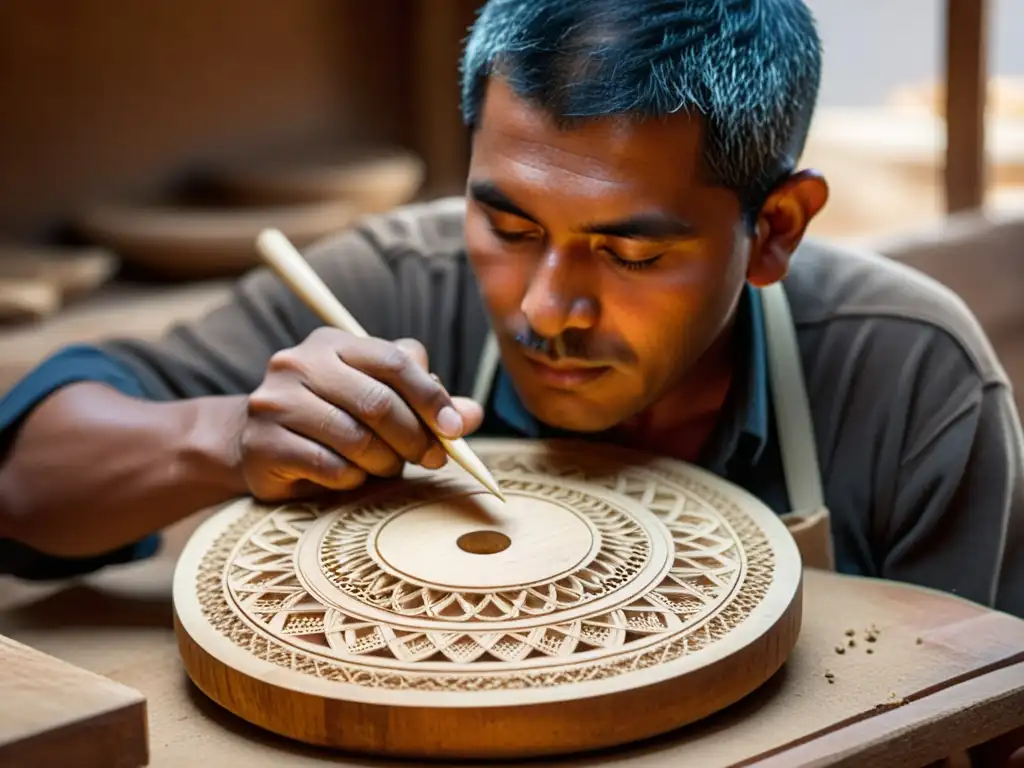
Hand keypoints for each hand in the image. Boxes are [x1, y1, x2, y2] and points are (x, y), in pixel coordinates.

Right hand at [236, 328, 484, 500]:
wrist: (254, 444)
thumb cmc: (332, 420)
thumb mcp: (379, 401)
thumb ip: (426, 404)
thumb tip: (471, 415)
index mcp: (333, 344)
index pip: (395, 360)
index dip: (431, 396)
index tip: (455, 430)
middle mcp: (298, 363)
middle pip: (378, 402)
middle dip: (415, 437)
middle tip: (432, 459)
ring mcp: (275, 402)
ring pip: (356, 438)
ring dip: (385, 462)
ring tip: (386, 467)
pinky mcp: (263, 443)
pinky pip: (330, 467)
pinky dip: (352, 479)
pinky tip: (350, 477)